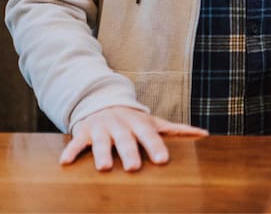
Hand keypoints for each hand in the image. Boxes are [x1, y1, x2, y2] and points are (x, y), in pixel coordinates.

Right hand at [61, 106, 206, 171]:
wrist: (102, 102)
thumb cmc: (133, 119)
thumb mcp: (153, 121)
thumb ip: (177, 129)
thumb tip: (205, 134)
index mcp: (139, 123)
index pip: (149, 135)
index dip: (156, 147)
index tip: (162, 160)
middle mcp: (120, 125)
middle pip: (126, 140)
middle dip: (130, 153)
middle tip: (133, 168)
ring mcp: (101, 129)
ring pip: (102, 142)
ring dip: (102, 154)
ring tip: (104, 168)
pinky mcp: (84, 133)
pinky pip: (76, 143)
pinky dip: (71, 151)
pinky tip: (65, 163)